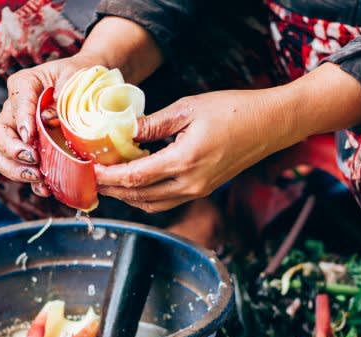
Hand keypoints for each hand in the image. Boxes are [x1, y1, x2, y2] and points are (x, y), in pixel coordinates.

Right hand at [0, 16, 163, 197]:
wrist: (89, 87)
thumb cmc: (80, 78)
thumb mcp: (75, 77)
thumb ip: (63, 93)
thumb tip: (49, 118)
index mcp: (24, 86)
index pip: (16, 103)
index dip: (21, 121)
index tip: (30, 136)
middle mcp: (14, 110)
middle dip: (12, 150)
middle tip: (33, 159)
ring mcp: (19, 133)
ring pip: (1, 155)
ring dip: (16, 170)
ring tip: (38, 177)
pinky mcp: (29, 151)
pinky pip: (20, 170)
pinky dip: (30, 182)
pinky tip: (45, 188)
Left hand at [95, 89, 298, 212]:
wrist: (270, 124)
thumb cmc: (234, 110)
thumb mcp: (188, 108)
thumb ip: (153, 123)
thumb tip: (124, 131)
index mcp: (184, 161)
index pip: (135, 177)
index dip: (109, 177)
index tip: (89, 170)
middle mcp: (190, 184)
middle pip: (139, 197)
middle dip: (112, 190)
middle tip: (90, 178)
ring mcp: (198, 190)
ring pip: (152, 204)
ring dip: (127, 196)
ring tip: (107, 181)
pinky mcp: (202, 189)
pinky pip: (166, 201)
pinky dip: (145, 195)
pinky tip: (135, 180)